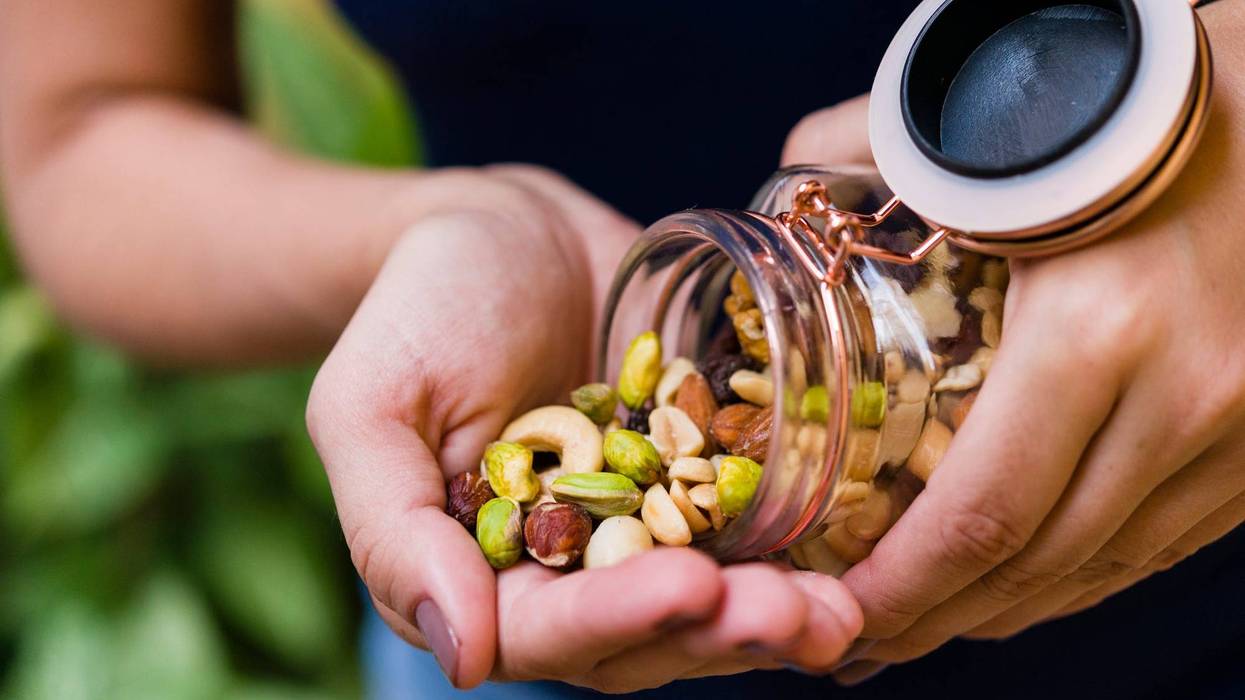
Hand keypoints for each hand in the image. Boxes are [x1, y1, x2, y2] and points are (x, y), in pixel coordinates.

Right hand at [306, 165, 862, 690]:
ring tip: (843, 607)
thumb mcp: (368, 407)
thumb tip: (460, 656)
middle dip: (722, 631)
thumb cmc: (417, 311)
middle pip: (649, 635)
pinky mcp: (703, 476)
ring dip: (779, 611)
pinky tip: (863, 547)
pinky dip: (806, 542)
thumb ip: (393, 535)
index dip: (619, 620)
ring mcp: (647, 526)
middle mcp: (573, 571)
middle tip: (803, 615)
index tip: (690, 587)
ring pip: (715, 597)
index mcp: (485, 576)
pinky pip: (755, 522)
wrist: (501, 231)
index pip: (549, 632)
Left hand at [783, 5, 1244, 681]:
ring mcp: (1244, 429)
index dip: (904, 590)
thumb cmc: (1133, 105)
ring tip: (930, 623)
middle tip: (862, 639)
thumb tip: (782, 192)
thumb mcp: (998, 137)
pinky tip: (1030, 581)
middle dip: (940, 618)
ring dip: (1010, 608)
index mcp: (1096, 332)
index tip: (839, 616)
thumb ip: (869, 149)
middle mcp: (1186, 398)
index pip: (983, 514)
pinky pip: (1167, 540)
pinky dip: (1087, 573)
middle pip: (1042, 564)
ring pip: (1108, 567)